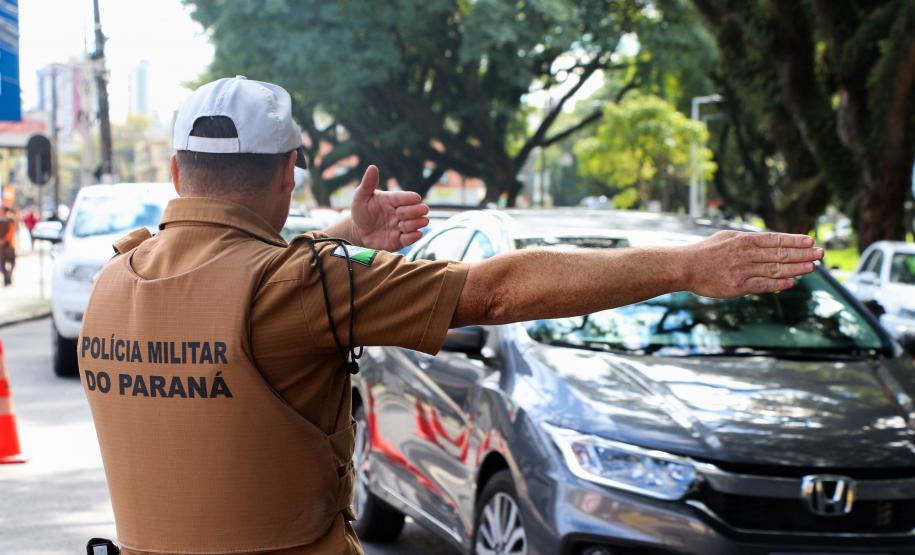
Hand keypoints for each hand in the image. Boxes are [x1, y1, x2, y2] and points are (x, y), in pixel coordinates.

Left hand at [350, 165, 429, 250]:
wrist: (357, 232)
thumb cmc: (360, 212)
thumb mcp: (360, 197)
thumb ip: (367, 184)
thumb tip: (372, 167)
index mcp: (393, 200)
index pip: (406, 197)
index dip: (411, 198)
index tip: (416, 198)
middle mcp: (401, 212)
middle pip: (417, 210)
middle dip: (413, 211)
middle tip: (400, 214)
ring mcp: (402, 226)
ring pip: (417, 223)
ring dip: (414, 223)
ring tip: (402, 225)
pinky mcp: (400, 240)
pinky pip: (411, 238)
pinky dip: (415, 236)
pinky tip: (416, 233)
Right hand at [683, 231, 823, 297]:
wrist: (684, 267)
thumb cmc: (705, 252)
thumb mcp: (727, 237)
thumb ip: (748, 240)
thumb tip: (770, 241)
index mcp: (743, 240)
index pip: (775, 239)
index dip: (794, 240)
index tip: (810, 241)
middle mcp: (744, 254)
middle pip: (780, 254)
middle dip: (803, 254)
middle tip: (821, 253)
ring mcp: (741, 270)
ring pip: (775, 269)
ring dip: (797, 268)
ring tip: (812, 267)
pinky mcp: (737, 286)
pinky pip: (762, 285)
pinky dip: (779, 283)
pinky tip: (792, 282)